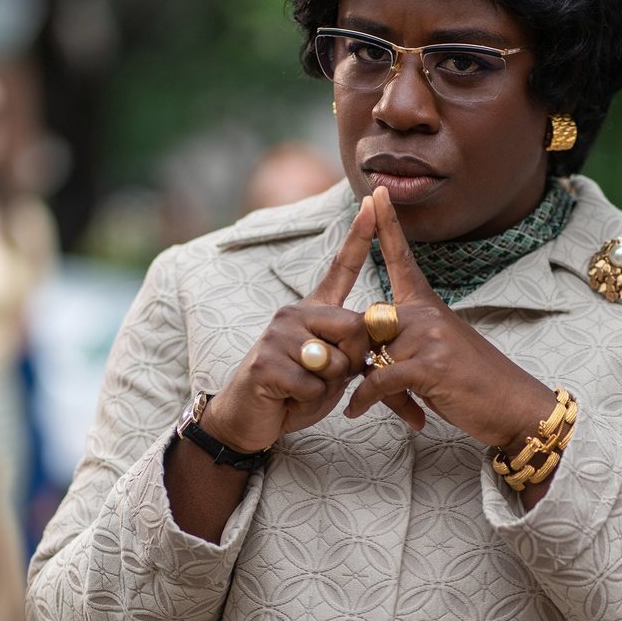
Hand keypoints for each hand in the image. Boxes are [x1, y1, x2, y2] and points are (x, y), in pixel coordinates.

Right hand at [200, 196, 376, 452]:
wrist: (249, 417)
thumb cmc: (295, 391)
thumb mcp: (332, 369)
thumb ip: (351, 349)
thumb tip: (370, 332)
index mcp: (312, 310)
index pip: (341, 268)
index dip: (359, 236)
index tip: (372, 203)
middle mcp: (294, 313)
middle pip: (354, 327)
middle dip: (353, 361)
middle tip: (325, 377)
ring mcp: (277, 335)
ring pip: (335, 361)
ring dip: (327, 386)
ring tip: (302, 388)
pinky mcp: (266, 362)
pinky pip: (313, 384)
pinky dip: (309, 400)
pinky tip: (287, 397)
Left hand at [344, 186, 556, 453]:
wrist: (515, 408)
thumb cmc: (474, 387)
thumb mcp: (436, 356)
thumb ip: (404, 345)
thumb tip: (369, 354)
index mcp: (430, 306)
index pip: (403, 258)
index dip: (386, 226)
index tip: (376, 191)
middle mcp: (429, 314)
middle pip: (369, 324)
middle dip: (359, 361)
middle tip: (364, 392)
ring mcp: (430, 336)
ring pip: (371, 353)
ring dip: (366, 386)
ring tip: (376, 407)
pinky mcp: (429, 365)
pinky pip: (378, 377)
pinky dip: (364, 399)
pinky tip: (354, 412)